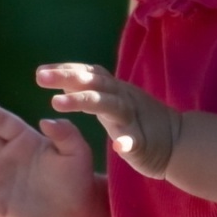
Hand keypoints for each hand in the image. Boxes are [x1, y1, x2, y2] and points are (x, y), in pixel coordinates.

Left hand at [36, 63, 181, 179]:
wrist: (177, 141)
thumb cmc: (137, 120)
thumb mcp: (110, 101)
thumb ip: (88, 89)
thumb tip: (59, 78)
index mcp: (113, 89)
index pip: (88, 73)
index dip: (65, 70)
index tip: (41, 72)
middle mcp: (121, 98)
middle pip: (93, 82)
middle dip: (67, 77)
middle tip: (39, 77)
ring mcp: (132, 119)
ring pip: (108, 105)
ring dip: (83, 100)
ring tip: (57, 103)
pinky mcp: (143, 143)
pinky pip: (134, 141)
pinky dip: (126, 142)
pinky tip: (117, 146)